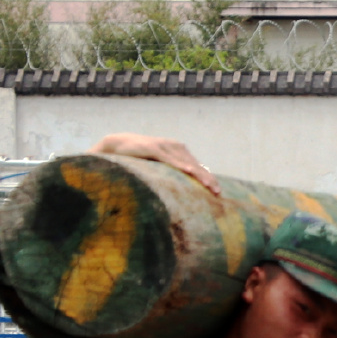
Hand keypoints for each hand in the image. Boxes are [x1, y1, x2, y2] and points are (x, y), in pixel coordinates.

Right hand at [89, 133, 218, 194]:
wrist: (117, 144)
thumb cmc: (139, 158)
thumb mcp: (158, 166)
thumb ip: (170, 173)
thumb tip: (181, 190)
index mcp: (178, 151)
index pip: (197, 167)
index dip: (208, 178)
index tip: (218, 192)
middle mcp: (175, 147)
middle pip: (195, 165)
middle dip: (207, 179)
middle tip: (218, 193)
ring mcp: (165, 146)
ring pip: (186, 162)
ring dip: (199, 174)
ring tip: (209, 186)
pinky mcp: (153, 148)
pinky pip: (169, 158)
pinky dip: (180, 165)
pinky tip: (189, 172)